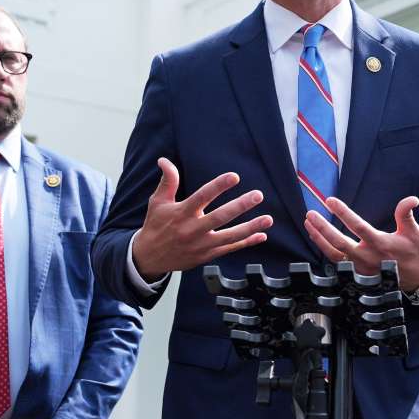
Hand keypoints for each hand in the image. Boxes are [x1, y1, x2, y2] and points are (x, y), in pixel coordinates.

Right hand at [132, 157, 272, 279]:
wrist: (150, 257)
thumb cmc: (156, 225)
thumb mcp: (158, 202)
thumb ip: (167, 181)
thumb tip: (164, 160)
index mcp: (181, 213)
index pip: (202, 197)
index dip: (218, 186)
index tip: (234, 177)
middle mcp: (192, 229)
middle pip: (220, 217)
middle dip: (240, 206)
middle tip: (258, 195)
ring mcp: (201, 245)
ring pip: (230, 236)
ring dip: (251, 227)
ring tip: (268, 218)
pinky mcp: (207, 255)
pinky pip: (230, 248)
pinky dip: (247, 242)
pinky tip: (261, 235)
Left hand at [304, 196, 418, 292]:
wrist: (413, 277)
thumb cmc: (411, 251)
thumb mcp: (413, 232)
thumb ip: (406, 214)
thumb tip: (411, 199)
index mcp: (381, 244)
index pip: (358, 226)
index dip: (343, 213)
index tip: (330, 201)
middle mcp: (367, 256)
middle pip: (339, 242)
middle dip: (322, 228)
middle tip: (310, 213)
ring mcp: (359, 266)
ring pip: (333, 253)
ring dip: (318, 238)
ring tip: (308, 222)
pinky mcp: (355, 273)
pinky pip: (335, 260)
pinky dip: (323, 248)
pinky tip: (316, 236)